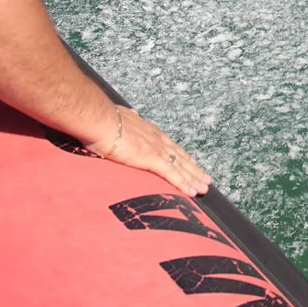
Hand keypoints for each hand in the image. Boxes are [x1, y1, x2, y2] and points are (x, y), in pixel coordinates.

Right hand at [87, 106, 212, 196]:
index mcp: (150, 131)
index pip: (171, 145)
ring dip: (194, 179)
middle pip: (181, 157)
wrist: (101, 121)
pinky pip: (172, 174)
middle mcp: (158, 139)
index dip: (182, 155)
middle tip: (205, 178)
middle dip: (194, 169)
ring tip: (204, 188)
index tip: (192, 161)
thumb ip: (129, 118)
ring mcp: (157, 149)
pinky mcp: (153, 159)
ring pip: (181, 166)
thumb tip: (133, 114)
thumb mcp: (121, 115)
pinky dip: (183, 184)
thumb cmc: (106, 119)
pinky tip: (192, 192)